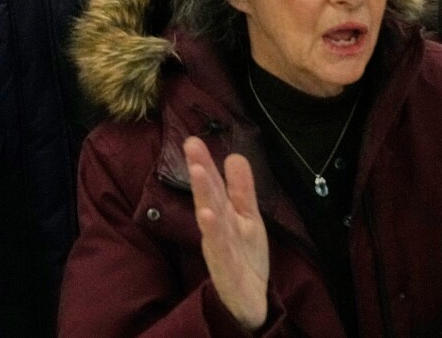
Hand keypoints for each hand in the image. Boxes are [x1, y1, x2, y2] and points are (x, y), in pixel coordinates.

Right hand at [184, 136, 269, 332]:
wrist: (249, 302)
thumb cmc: (244, 257)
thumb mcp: (247, 218)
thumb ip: (241, 190)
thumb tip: (235, 155)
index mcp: (223, 216)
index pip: (212, 186)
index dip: (204, 163)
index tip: (192, 139)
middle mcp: (217, 231)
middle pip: (208, 199)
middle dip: (201, 173)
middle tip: (192, 147)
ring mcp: (220, 252)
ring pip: (212, 222)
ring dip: (204, 197)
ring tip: (199, 172)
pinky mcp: (228, 273)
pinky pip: (221, 253)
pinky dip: (214, 236)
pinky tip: (207, 217)